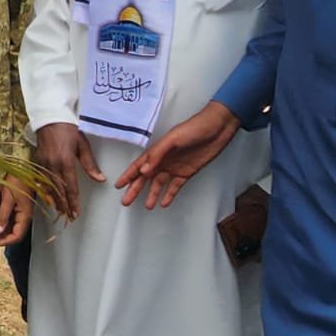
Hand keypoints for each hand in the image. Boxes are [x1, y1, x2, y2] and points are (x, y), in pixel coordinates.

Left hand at [0, 176, 33, 246]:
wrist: (24, 165)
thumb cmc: (17, 179)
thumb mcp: (7, 197)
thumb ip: (2, 215)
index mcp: (25, 214)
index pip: (17, 235)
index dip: (5, 241)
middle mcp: (26, 214)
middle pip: (16, 233)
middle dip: (4, 239)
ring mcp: (24, 210)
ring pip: (15, 227)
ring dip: (4, 232)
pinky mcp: (21, 205)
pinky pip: (14, 219)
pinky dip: (6, 224)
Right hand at [34, 121, 103, 219]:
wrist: (49, 118)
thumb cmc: (68, 129)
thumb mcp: (82, 145)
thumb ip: (90, 164)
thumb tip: (100, 179)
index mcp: (65, 161)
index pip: (71, 187)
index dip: (73, 201)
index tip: (76, 212)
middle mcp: (53, 165)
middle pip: (59, 190)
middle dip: (65, 205)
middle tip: (69, 216)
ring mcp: (44, 163)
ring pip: (50, 187)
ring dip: (56, 200)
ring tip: (61, 211)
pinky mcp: (39, 161)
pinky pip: (43, 180)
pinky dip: (47, 191)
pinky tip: (50, 198)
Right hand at [115, 101, 240, 209]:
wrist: (216, 130)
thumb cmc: (193, 129)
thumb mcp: (173, 139)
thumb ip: (157, 155)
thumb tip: (144, 170)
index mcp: (157, 152)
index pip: (138, 166)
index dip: (128, 176)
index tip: (119, 185)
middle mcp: (163, 161)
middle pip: (145, 178)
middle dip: (135, 189)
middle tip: (127, 201)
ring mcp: (174, 168)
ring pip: (159, 184)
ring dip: (152, 194)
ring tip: (147, 206)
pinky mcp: (186, 173)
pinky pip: (175, 186)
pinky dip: (169, 195)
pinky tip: (164, 203)